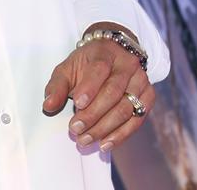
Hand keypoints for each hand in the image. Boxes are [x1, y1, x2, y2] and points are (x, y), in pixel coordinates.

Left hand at [42, 26, 154, 152]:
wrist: (115, 53)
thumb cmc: (87, 64)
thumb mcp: (68, 68)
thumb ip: (57, 86)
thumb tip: (48, 106)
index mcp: (105, 53)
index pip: (99, 69)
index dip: (90, 88)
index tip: (77, 104)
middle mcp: (127, 65)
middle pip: (113, 92)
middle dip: (93, 114)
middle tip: (76, 130)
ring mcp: (141, 80)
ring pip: (126, 108)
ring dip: (105, 128)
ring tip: (86, 140)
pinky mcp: (148, 96)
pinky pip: (137, 119)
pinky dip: (121, 134)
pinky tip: (106, 143)